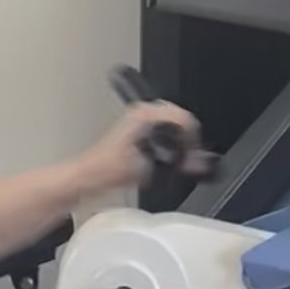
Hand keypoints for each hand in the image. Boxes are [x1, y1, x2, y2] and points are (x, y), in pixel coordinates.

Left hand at [76, 99, 209, 196]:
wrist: (87, 175)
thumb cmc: (106, 168)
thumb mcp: (149, 168)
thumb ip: (181, 164)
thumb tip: (202, 164)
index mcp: (145, 115)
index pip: (184, 117)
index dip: (194, 138)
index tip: (196, 154)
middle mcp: (142, 112)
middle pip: (180, 119)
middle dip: (189, 139)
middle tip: (192, 157)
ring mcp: (139, 120)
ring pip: (172, 125)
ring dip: (180, 142)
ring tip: (184, 159)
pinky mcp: (136, 130)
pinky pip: (162, 130)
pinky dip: (171, 143)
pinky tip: (171, 158)